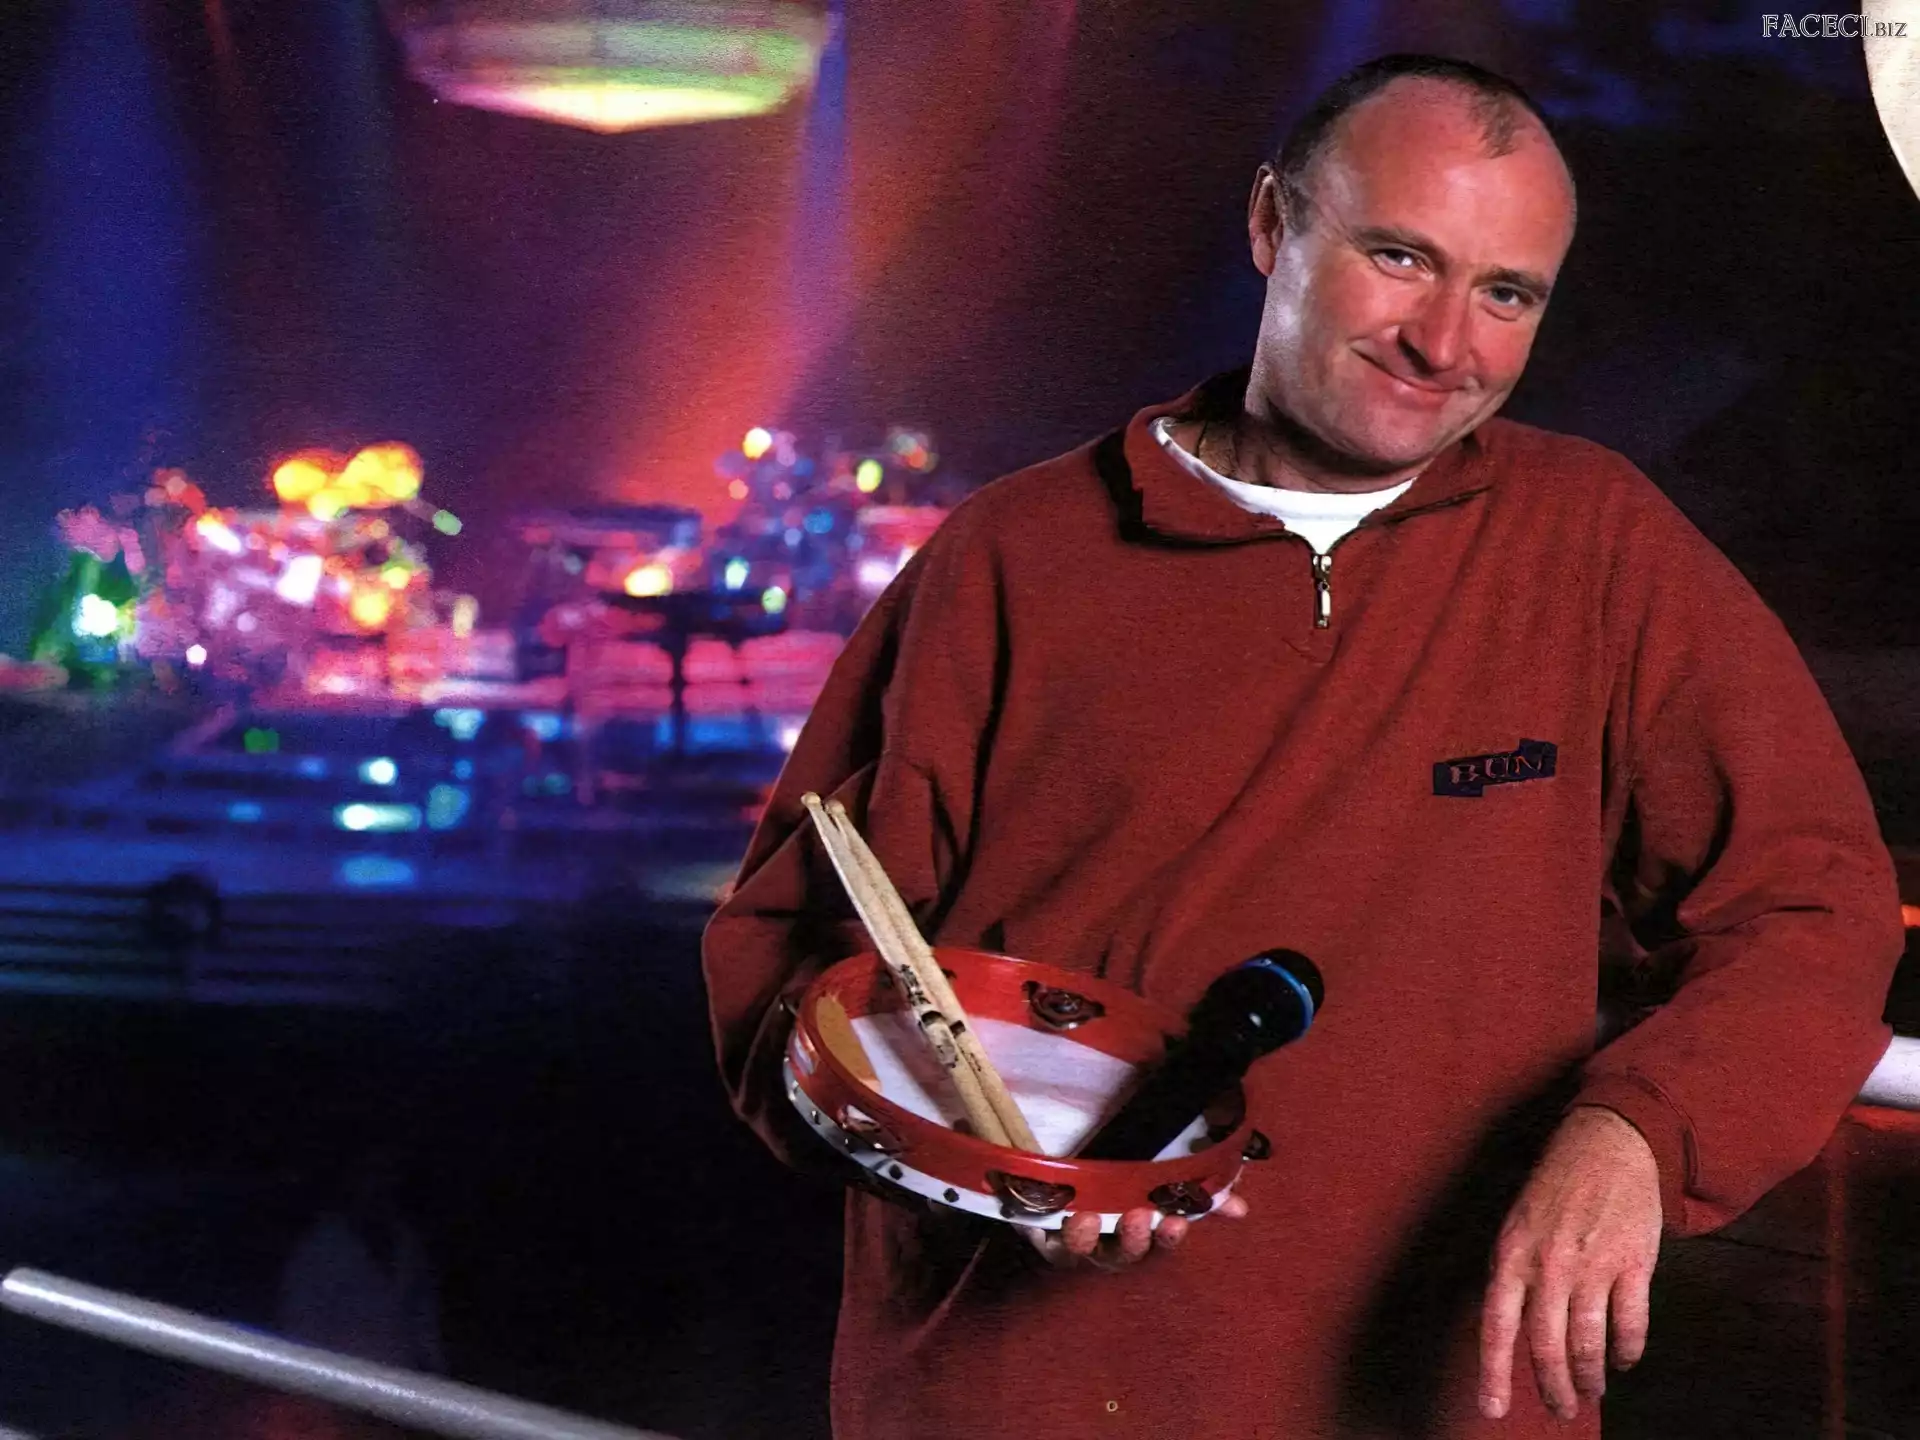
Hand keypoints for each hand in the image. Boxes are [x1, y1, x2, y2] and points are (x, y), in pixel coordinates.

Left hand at [1023, 1192, 1249, 1270]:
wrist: (1055, 1168)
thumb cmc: (1115, 1175)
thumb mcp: (1156, 1177)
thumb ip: (1200, 1191)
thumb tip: (1240, 1207)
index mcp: (1138, 1232)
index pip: (1159, 1243)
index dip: (1168, 1238)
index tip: (1178, 1221)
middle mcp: (1105, 1243)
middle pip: (1121, 1254)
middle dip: (1132, 1240)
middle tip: (1139, 1216)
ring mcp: (1070, 1241)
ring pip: (1079, 1250)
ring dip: (1085, 1237)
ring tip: (1088, 1217)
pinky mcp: (1035, 1232)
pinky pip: (1038, 1236)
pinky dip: (1044, 1230)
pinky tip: (1052, 1213)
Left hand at [1478, 1106, 1662, 1421]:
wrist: (1607, 1143)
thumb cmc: (1555, 1188)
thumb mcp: (1517, 1225)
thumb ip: (1514, 1275)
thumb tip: (1510, 1331)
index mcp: (1512, 1254)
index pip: (1496, 1326)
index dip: (1493, 1372)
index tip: (1493, 1410)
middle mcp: (1549, 1264)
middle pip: (1546, 1346)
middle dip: (1553, 1388)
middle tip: (1561, 1410)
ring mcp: (1593, 1264)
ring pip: (1588, 1343)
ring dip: (1590, 1376)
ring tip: (1591, 1390)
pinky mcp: (1634, 1263)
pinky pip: (1630, 1324)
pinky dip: (1628, 1351)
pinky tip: (1624, 1360)